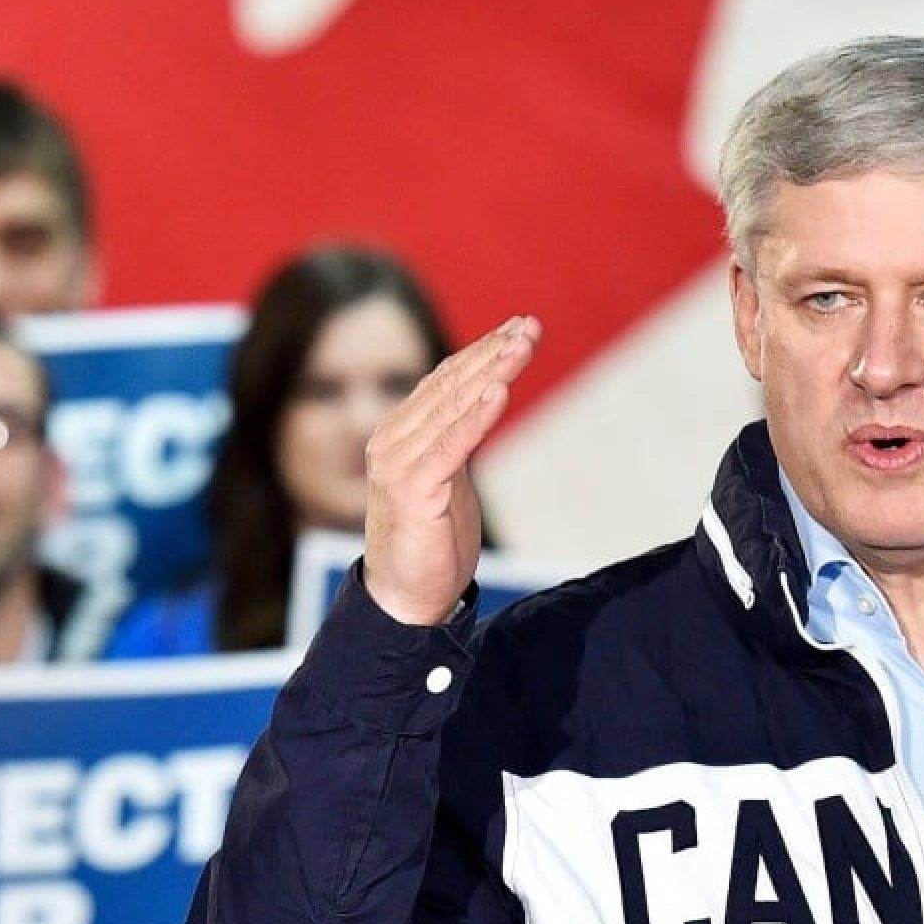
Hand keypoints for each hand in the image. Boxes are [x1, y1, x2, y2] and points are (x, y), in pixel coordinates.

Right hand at [362, 315, 540, 624]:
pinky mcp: (409, 490)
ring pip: (452, 407)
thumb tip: (485, 396)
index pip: (445, 380)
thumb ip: (456, 436)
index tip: (518, 327)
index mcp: (400, 432)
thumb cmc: (430, 539)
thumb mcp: (449, 476)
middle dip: (494, 352)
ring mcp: (397, 463)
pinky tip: (498, 392)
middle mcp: (393, 439)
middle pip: (451, 385)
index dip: (482, 350)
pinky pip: (449, 446)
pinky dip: (475, 416)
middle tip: (530, 325)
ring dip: (492, 372)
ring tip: (522, 345)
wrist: (405, 598)